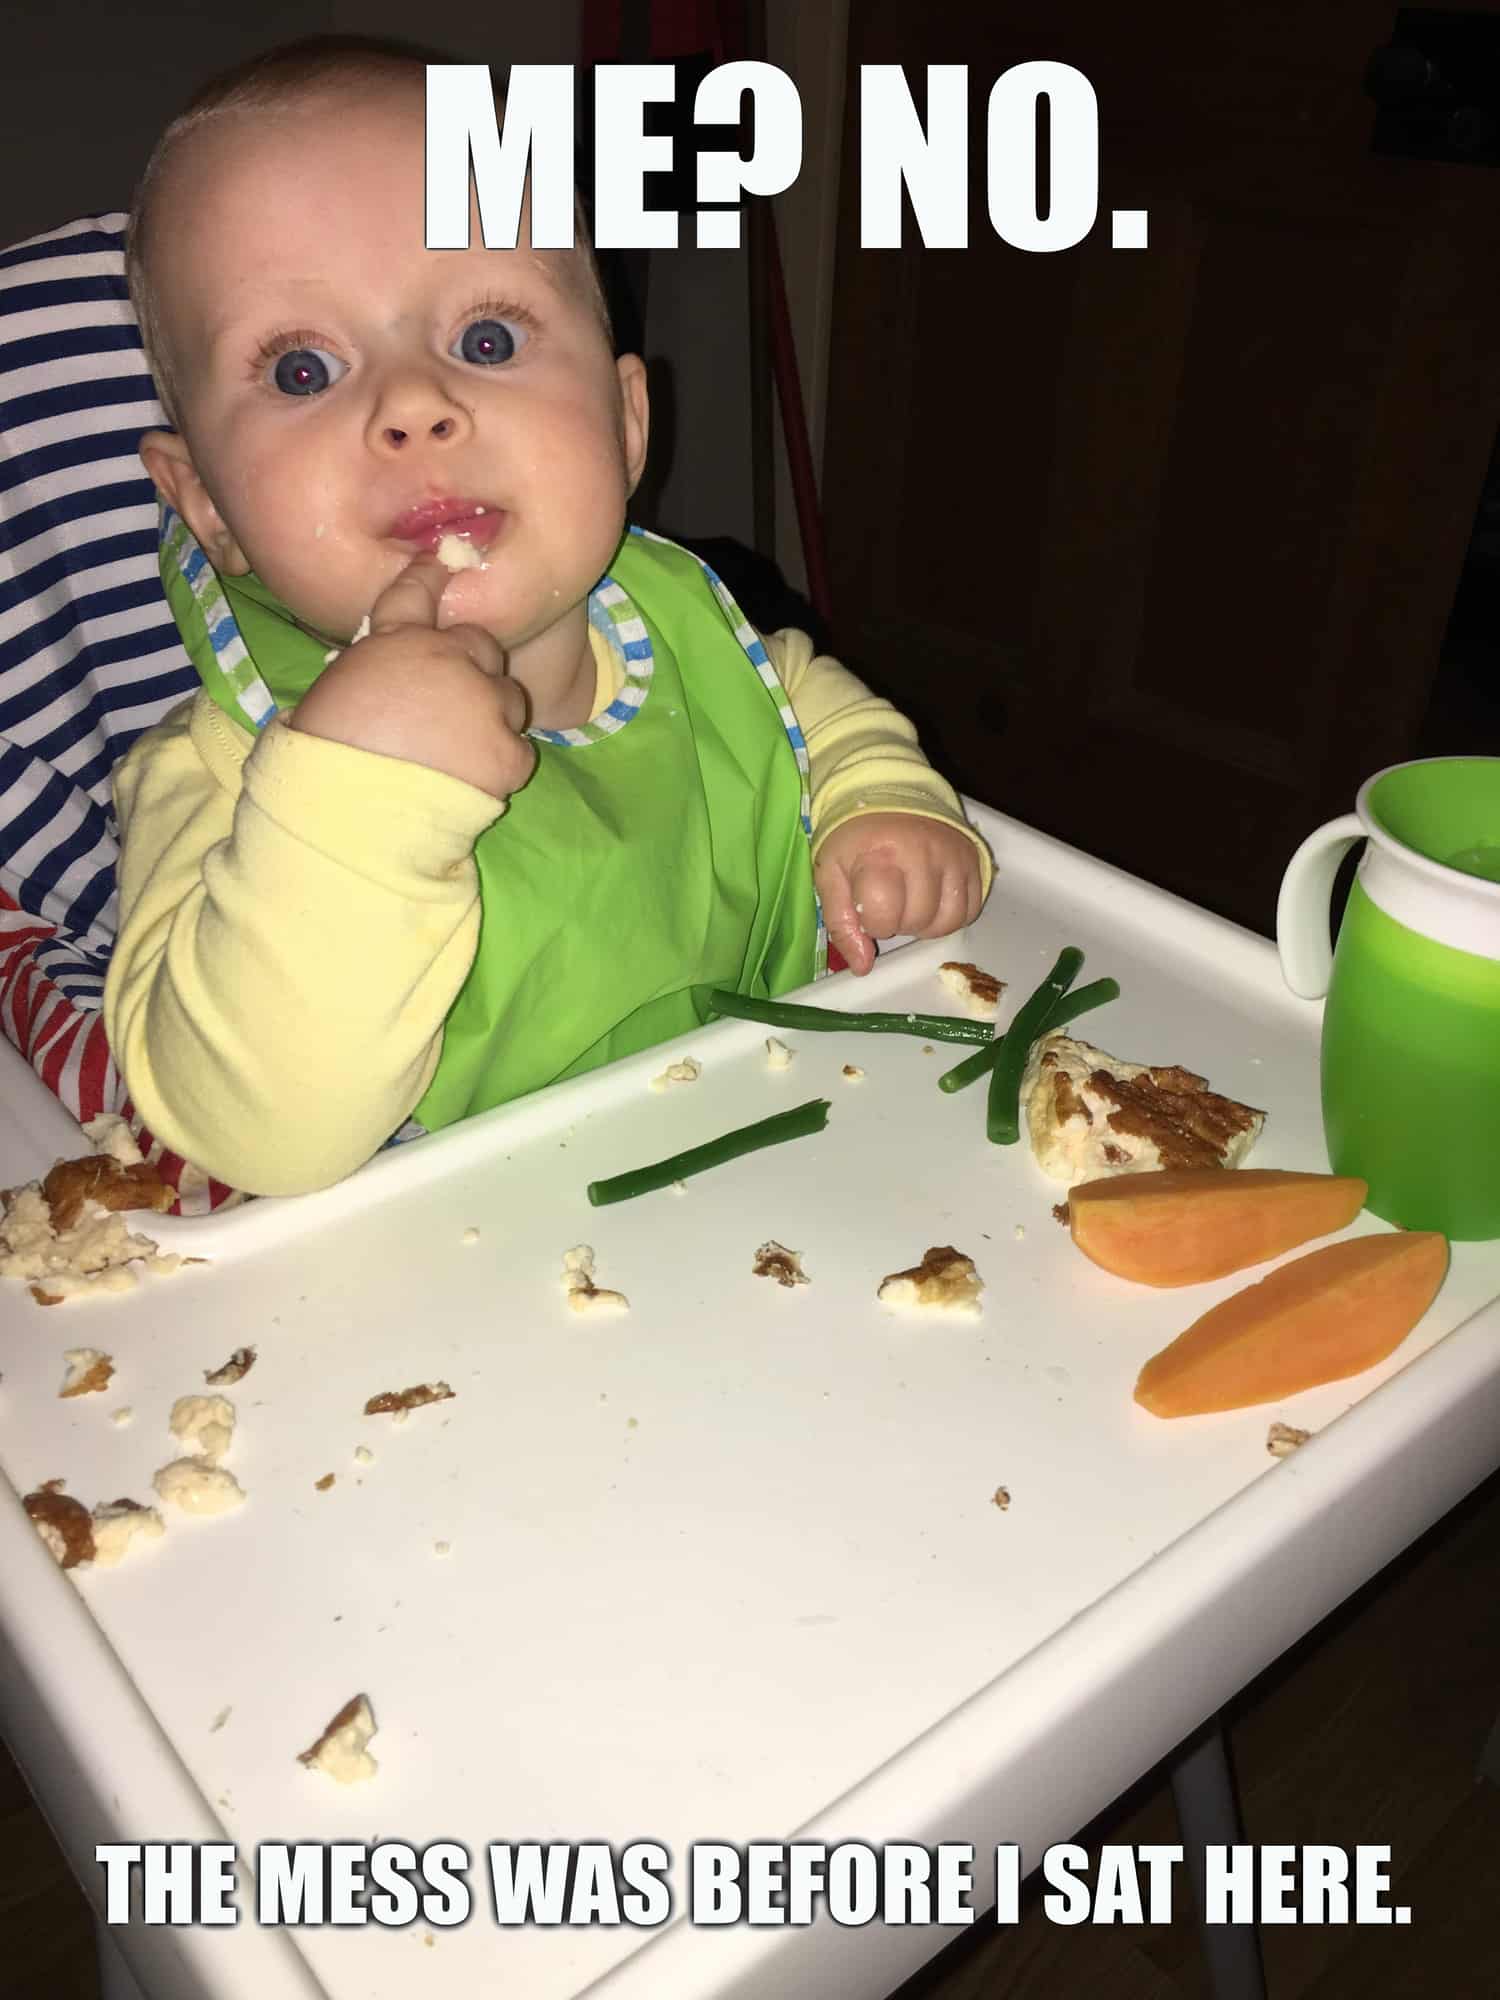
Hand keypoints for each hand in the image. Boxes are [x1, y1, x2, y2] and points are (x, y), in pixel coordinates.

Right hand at [289, 555, 535, 800]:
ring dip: (492, 717)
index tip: (442, 561)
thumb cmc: (326, 756)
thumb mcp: (336, 693)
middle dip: (473, 668)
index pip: (416, 592)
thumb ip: (372, 673)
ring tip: (462, 752)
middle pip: (481, 645)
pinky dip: (502, 765)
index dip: (431, 576)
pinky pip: (519, 750)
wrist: (355, 812)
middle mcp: (448, 659)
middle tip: (453, 705)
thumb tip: (380, 685)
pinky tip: (475, 781)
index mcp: (395, 642)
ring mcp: (483, 702)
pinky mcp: (507, 750)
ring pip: (508, 697)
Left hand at [814, 812, 984, 975]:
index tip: (866, 906)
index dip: (871, 923)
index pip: (883, 918)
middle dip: (898, 921)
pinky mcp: (974, 859)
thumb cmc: (855, 837)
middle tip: (889, 900)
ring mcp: (953, 856)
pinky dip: (950, 914)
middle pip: (917, 921)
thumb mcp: (831, 874)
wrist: (889, 792)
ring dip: (925, 923)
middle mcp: (922, 854)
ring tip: (910, 903)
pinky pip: (970, 909)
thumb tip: (862, 967)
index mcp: (880, 856)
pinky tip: (933, 900)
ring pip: (947, 921)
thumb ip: (841, 923)